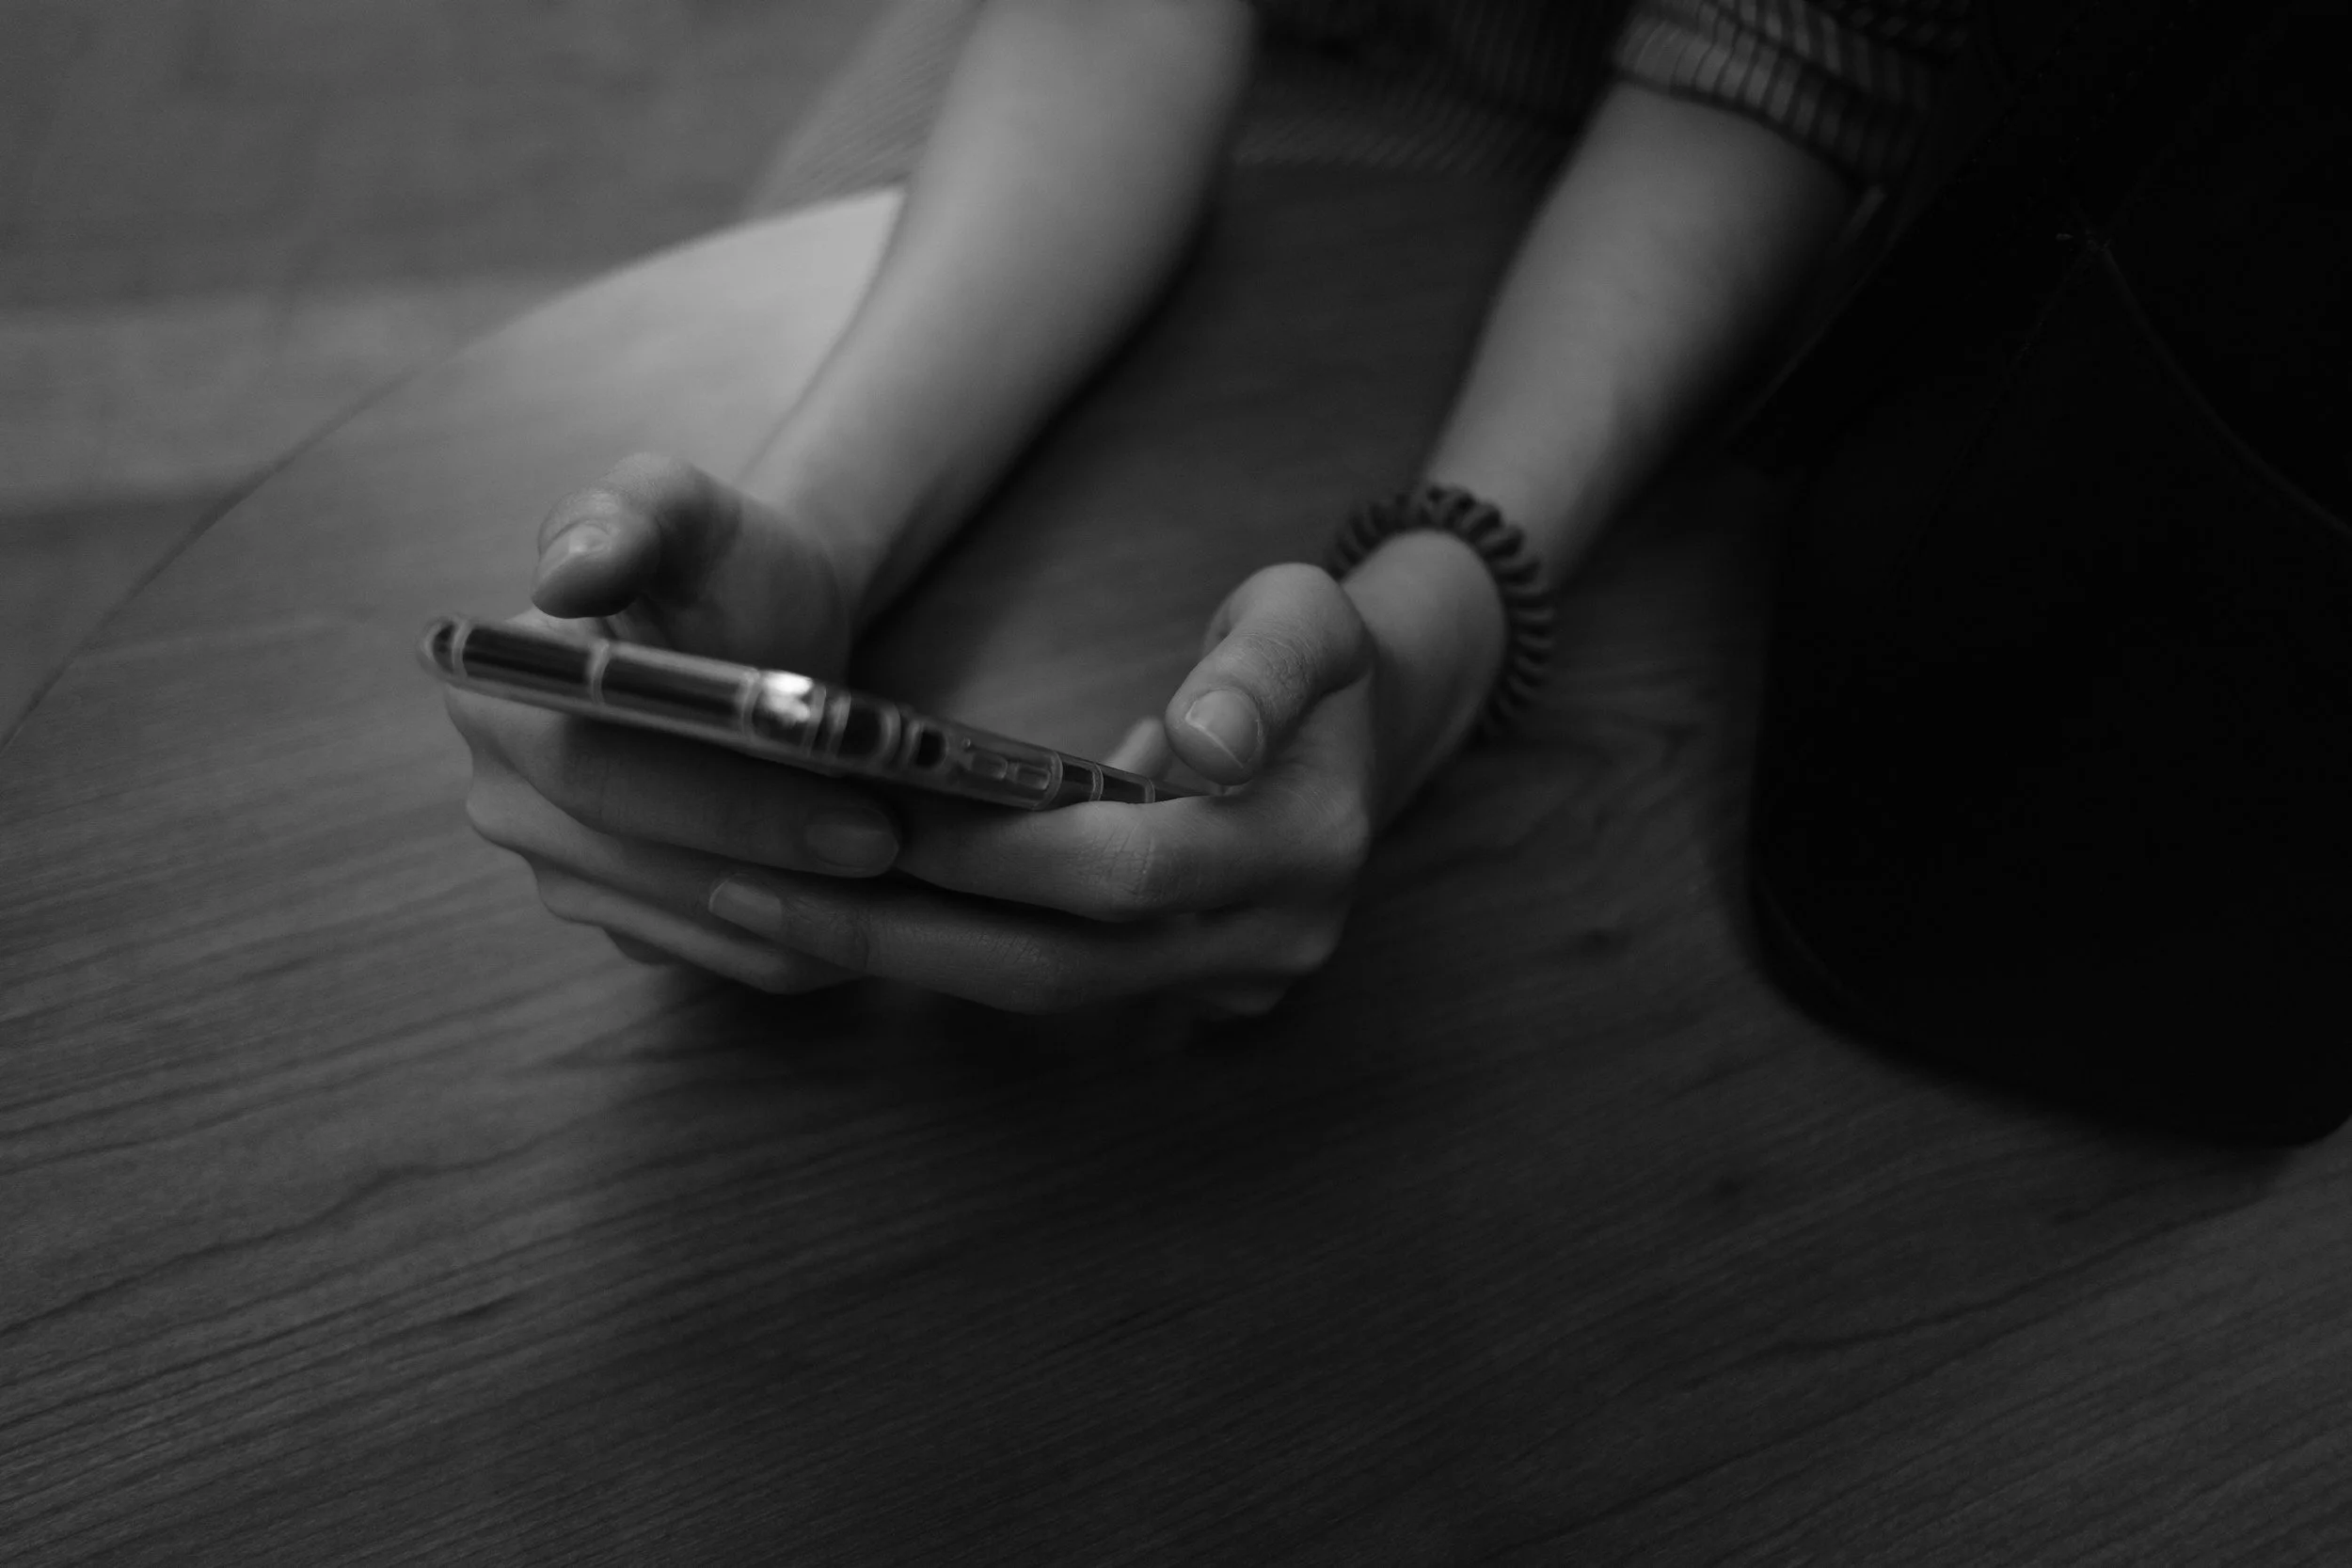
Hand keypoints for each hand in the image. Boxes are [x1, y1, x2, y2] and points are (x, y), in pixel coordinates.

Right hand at [445, 452, 899, 985]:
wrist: (764, 618)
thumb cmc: (722, 559)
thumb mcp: (683, 506)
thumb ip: (628, 515)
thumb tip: (569, 571)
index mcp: (496, 700)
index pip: (595, 775)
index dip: (721, 805)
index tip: (847, 810)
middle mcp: (507, 800)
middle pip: (640, 864)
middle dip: (775, 863)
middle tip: (893, 844)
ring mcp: (563, 873)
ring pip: (690, 927)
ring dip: (801, 916)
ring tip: (902, 879)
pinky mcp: (629, 921)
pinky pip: (720, 957)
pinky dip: (805, 941)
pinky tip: (879, 907)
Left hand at [700, 563, 1393, 1015]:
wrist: (1374, 729)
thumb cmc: (1317, 659)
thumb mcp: (1311, 619)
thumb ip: (1263, 671)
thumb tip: (1205, 744)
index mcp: (1301, 845)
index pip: (1120, 870)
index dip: (992, 853)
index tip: (871, 815)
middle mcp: (1271, 939)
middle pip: (1062, 966)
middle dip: (904, 935)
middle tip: (760, 889)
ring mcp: (1235, 985)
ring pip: (1050, 993)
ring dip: (909, 959)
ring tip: (774, 911)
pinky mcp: (1195, 998)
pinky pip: (1061, 991)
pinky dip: (957, 957)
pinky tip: (855, 921)